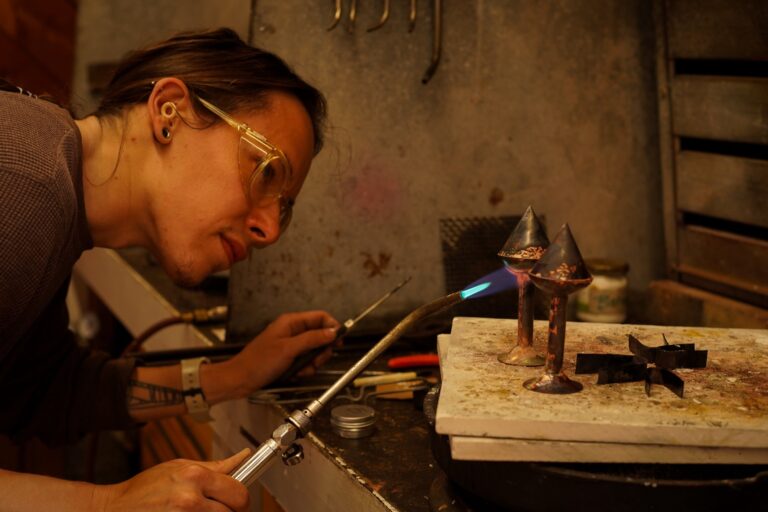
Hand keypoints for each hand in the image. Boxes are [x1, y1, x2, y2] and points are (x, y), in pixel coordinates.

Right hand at [98, 449, 250, 511]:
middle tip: (219, 509)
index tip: (236, 500)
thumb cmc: (145, 489)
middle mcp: (190, 499)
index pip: (239, 492)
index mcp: (194, 476)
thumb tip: (243, 457)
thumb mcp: (179, 468)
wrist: (114, 509)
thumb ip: (214, 467)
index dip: (240, 498)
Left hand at [233, 310, 339, 389]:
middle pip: (320, 335)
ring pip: (314, 351)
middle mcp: (292, 331)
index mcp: (291, 322)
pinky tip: (295, 374)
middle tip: (316, 360)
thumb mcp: (289, 349)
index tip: (339, 341)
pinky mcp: (289, 358)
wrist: (240, 380)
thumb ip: (312, 339)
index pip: (320, 317)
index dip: (332, 327)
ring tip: (301, 370)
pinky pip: (305, 361)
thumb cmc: (259, 362)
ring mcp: (291, 345)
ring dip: (312, 363)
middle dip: (321, 351)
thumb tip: (333, 332)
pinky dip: (304, 369)